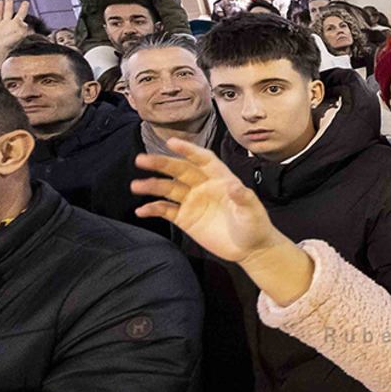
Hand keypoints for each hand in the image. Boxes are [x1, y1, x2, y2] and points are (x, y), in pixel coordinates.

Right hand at [0, 0, 32, 68]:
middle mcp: (7, 24)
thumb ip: (22, 29)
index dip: (23, 8)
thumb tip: (24, 23)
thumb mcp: (18, 36)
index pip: (20, 15)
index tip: (26, 2)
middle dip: (9, 5)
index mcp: (15, 25)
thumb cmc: (10, 45)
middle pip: (8, 12)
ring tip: (1, 1)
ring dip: (0, 7)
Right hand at [132, 138, 313, 305]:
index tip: (172, 142)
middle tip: (141, 160)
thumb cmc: (254, 225)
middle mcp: (203, 186)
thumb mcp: (252, 211)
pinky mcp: (185, 218)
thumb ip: (244, 198)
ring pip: (168, 189)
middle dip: (161, 164)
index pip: (202, 159)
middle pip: (179, 171)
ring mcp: (193, 202)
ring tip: (136, 185)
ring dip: (152, 186)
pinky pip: (166, 210)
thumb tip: (235, 186)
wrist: (250, 249)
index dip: (188, 150)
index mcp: (220, 179)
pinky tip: (141, 210)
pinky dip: (153, 209)